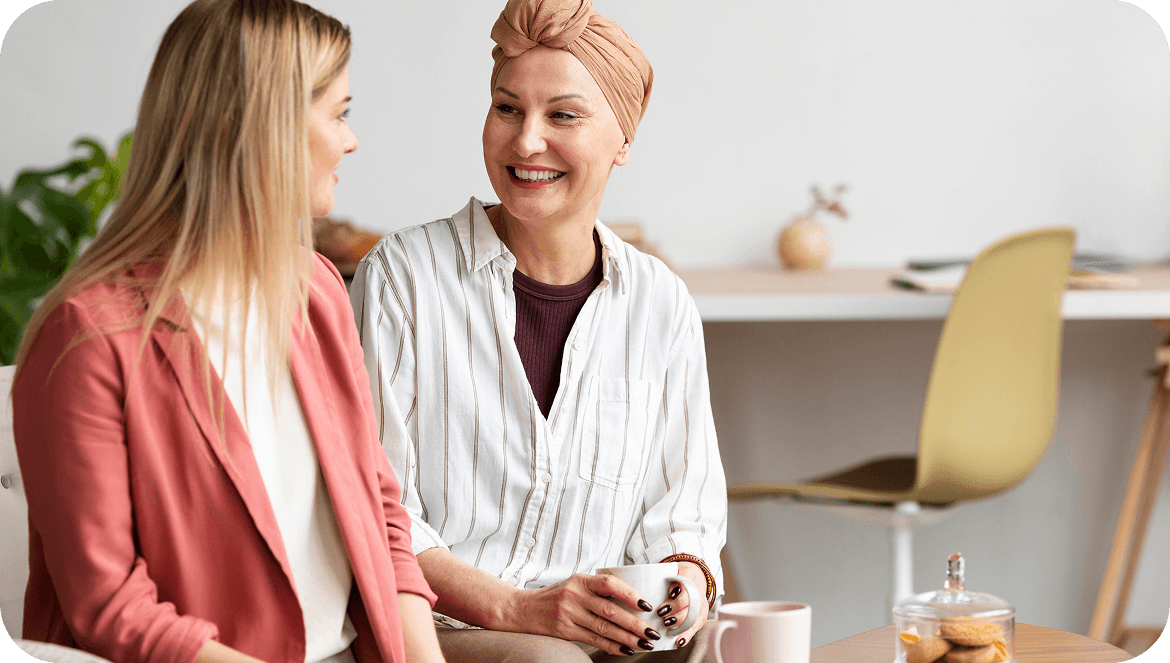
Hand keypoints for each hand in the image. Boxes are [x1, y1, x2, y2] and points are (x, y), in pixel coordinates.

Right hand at [506, 573, 660, 655]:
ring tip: (644, 643)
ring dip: (627, 638)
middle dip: (635, 624)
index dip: (630, 595)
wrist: (522, 609)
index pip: (609, 584)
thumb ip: (596, 589)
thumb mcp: (574, 584)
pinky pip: (593, 640)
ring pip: (604, 628)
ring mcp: (569, 614)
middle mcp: (574, 596)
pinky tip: (625, 649)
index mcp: (580, 580)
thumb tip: (632, 599)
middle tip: (653, 632)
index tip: (647, 605)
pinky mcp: (565, 631)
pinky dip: (612, 646)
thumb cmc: (554, 596)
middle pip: (611, 611)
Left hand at [655, 562, 709, 648]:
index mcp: (690, 574)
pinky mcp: (701, 616)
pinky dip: (687, 635)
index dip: (678, 591)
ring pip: (693, 616)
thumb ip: (659, 574)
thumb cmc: (677, 574)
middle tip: (662, 613)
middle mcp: (698, 590)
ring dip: (679, 623)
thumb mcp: (670, 568)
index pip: (686, 583)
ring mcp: (701, 604)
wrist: (693, 577)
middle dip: (675, 609)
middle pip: (689, 602)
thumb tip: (641, 585)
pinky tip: (679, 641)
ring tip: (667, 625)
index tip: (669, 596)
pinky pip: (695, 627)